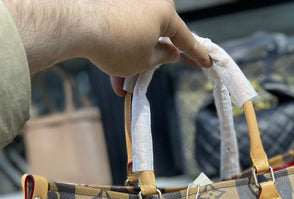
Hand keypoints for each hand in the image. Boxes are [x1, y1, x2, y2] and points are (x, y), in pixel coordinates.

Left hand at [3, 0, 209, 78]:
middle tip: (148, 78)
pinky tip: (111, 74)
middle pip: (156, 35)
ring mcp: (127, 1)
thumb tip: (170, 52)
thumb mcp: (145, 61)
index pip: (185, 38)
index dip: (196, 54)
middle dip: (151, 59)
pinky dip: (117, 50)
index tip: (207, 63)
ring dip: (129, 61)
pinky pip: (120, 31)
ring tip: (121, 85)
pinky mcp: (109, 4)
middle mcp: (148, 0)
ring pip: (135, 36)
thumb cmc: (116, 44)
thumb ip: (162, 57)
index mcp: (165, 12)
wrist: (77, 26)